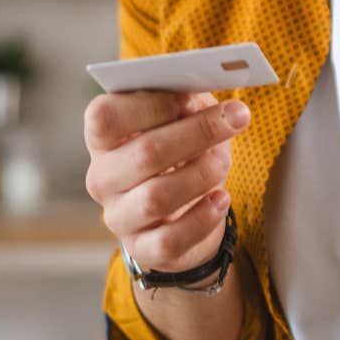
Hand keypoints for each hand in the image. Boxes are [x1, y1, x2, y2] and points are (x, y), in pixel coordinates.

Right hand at [83, 89, 250, 273]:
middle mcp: (102, 178)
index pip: (105, 117)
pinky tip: (221, 199)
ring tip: (225, 160)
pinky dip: (201, 219)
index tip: (192, 99)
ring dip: (201, 174)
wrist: (185, 211)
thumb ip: (186, 100)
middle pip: (144, 154)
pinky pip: (169, 240)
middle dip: (197, 132)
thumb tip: (199, 89)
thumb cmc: (181, 152)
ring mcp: (119, 217)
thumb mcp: (183, 118)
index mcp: (103, 139)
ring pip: (156, 197)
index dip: (150, 104)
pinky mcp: (143, 249)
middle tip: (236, 118)